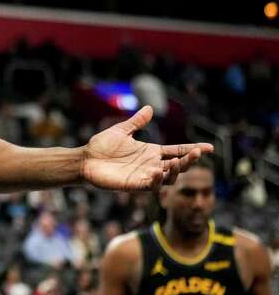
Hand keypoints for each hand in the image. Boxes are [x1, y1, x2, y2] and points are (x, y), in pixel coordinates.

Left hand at [80, 106, 213, 190]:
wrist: (84, 159)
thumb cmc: (101, 146)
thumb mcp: (121, 131)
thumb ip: (136, 122)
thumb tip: (150, 108)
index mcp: (151, 152)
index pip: (177, 151)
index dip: (192, 149)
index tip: (210, 147)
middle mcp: (151, 165)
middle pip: (177, 165)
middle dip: (189, 160)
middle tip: (197, 153)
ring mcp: (144, 176)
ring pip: (168, 177)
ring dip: (175, 171)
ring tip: (177, 161)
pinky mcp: (134, 185)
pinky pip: (150, 186)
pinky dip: (156, 180)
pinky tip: (157, 171)